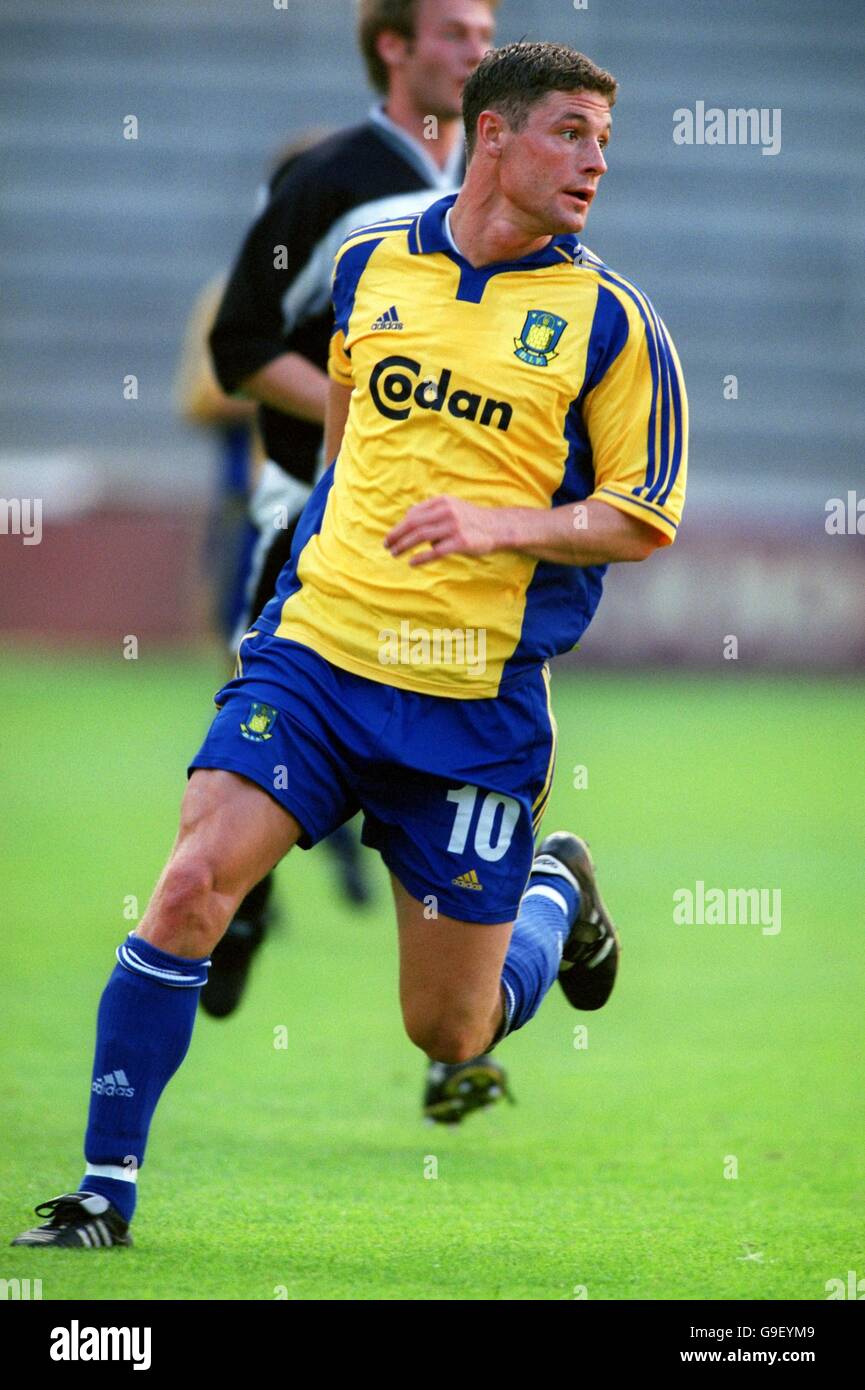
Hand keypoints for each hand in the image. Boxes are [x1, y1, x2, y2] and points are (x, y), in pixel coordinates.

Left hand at [384, 495, 505, 566]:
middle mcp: (447, 511)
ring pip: (421, 536)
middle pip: (414, 523)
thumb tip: (409, 512)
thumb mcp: (451, 507)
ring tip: (395, 553)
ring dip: (404, 545)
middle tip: (386, 545)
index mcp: (442, 502)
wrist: (497, 528)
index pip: (414, 514)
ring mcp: (454, 526)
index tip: (391, 537)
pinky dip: (422, 557)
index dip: (399, 526)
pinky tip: (412, 562)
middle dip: (397, 535)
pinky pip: (436, 551)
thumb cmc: (470, 520)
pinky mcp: (461, 542)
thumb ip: (431, 510)